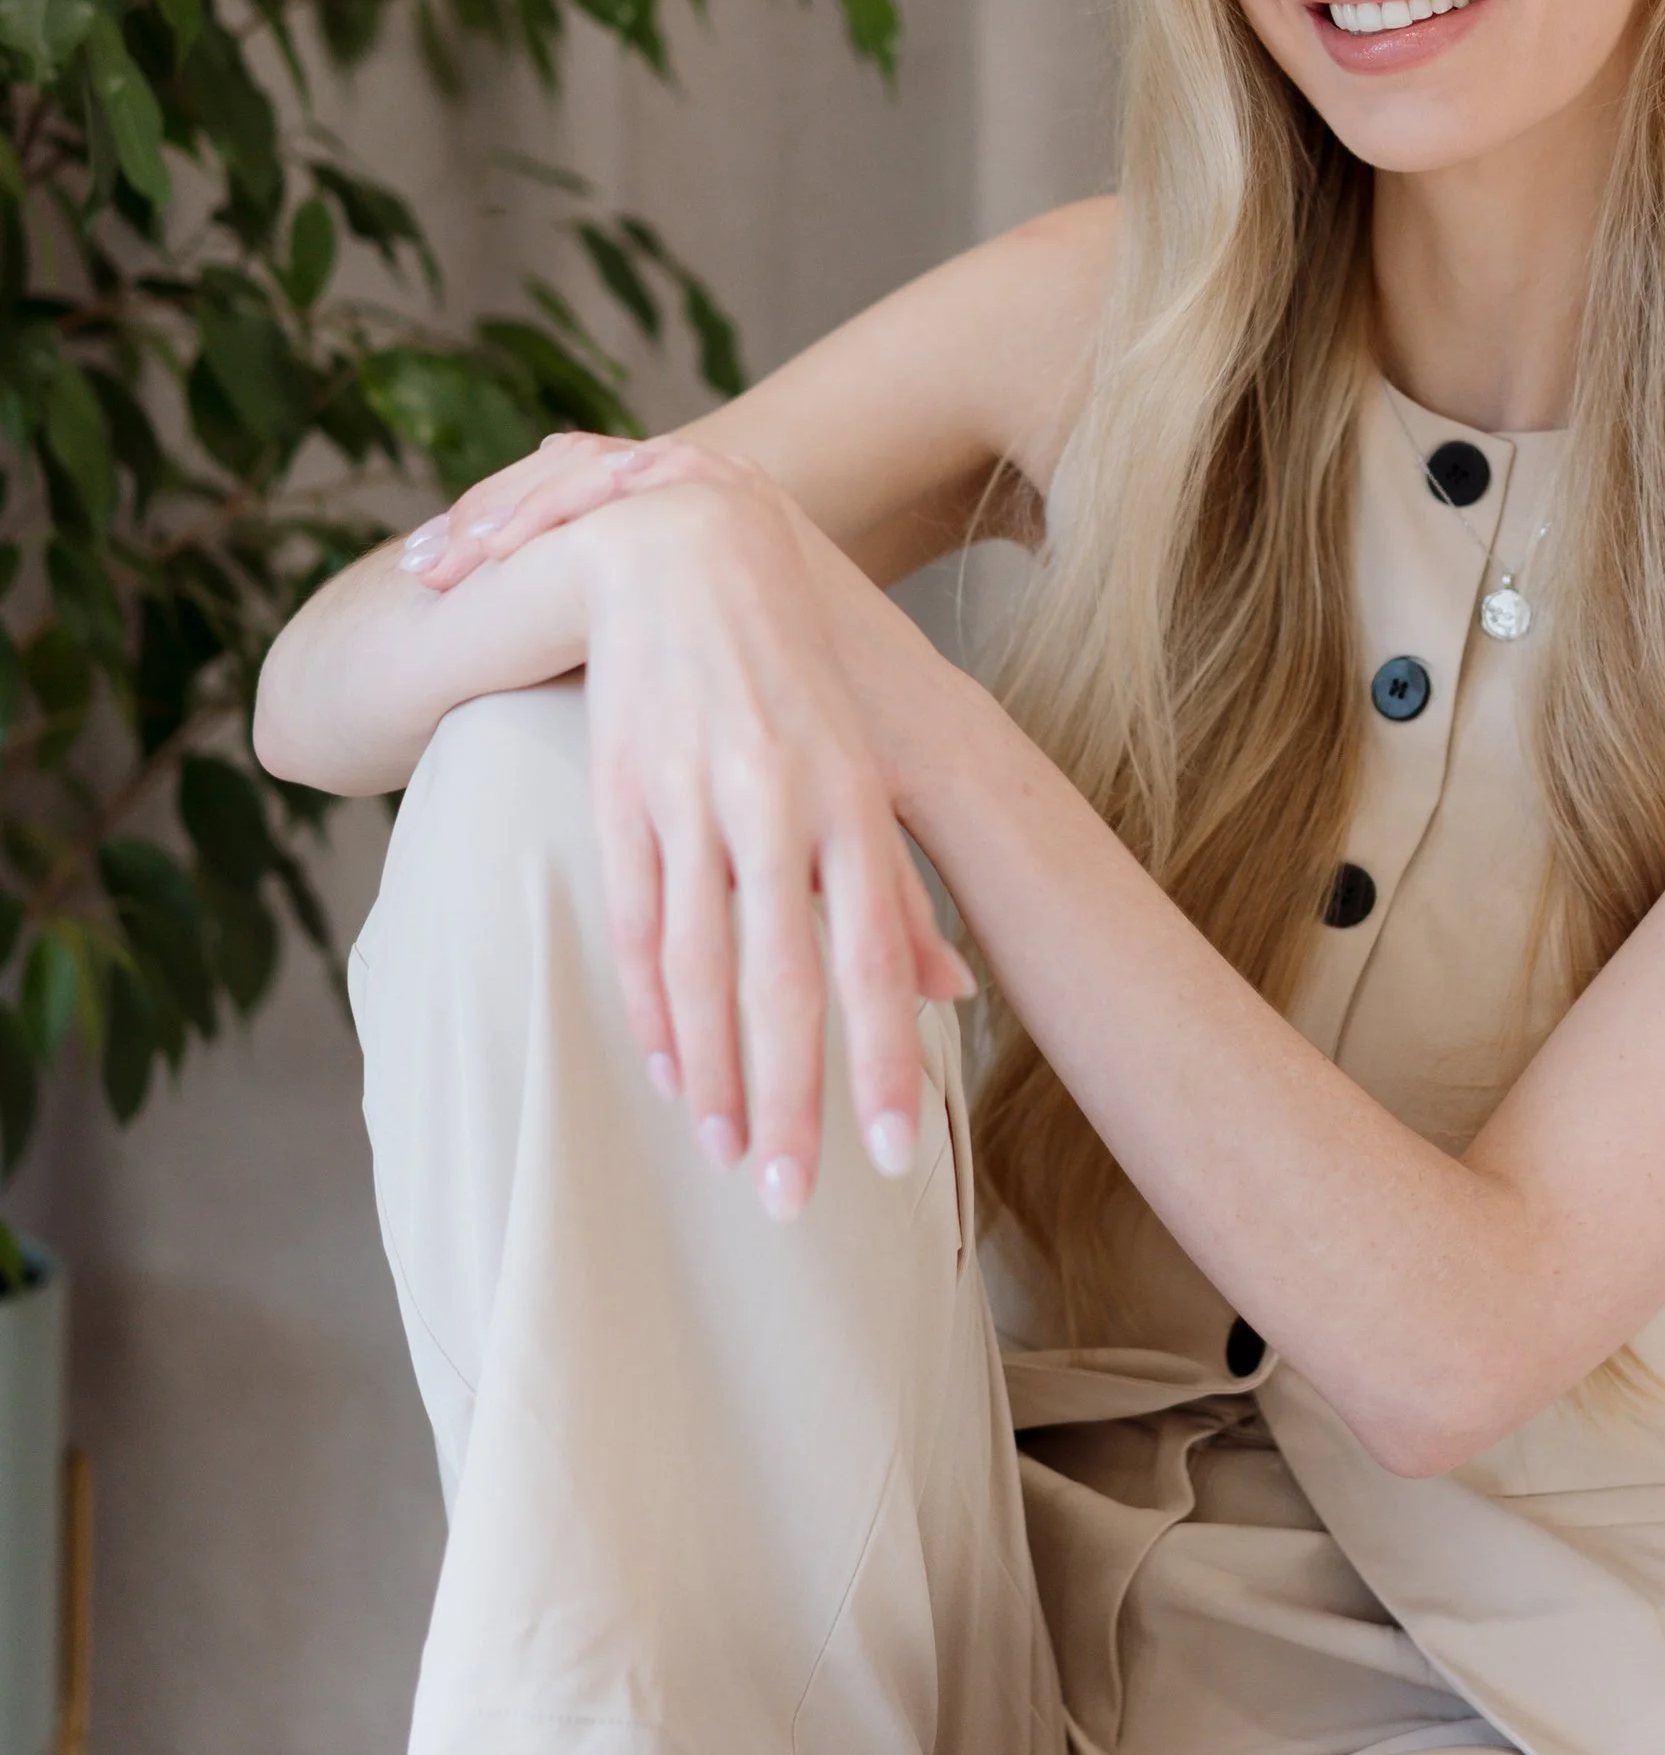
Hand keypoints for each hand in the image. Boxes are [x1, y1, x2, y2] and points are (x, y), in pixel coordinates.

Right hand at [415, 437, 975, 1216]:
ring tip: (728, 1156)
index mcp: (851, 802)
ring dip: (713, 1074)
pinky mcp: (620, 791)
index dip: (883, 1058)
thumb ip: (895, 887)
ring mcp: (692, 798)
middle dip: (792, 1099)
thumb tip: (954, 990)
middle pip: (784, 980)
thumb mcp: (858, 774)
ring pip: (701, 966)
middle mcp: (778, 803)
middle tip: (795, 1201)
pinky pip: (635, 920)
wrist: (678, 554)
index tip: (891, 1155)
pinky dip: (649, 1007)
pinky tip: (666, 1072)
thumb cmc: (789, 682)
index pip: (873, 957)